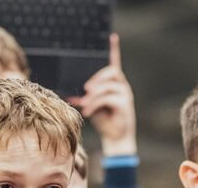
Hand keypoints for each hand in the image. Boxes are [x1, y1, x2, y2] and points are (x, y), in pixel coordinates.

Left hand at [69, 34, 136, 155]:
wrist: (115, 139)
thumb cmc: (104, 122)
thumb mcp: (92, 107)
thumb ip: (85, 98)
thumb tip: (71, 96)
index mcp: (116, 84)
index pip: (116, 63)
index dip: (114, 50)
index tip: (113, 37)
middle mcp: (123, 87)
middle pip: (111, 71)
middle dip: (97, 79)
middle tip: (86, 90)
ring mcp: (126, 95)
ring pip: (108, 86)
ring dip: (93, 95)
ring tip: (84, 106)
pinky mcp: (125, 105)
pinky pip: (108, 98)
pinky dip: (95, 104)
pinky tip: (88, 112)